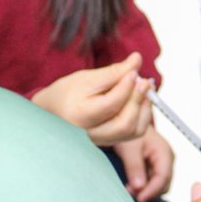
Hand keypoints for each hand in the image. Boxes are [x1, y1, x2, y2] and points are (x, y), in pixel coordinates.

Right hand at [30, 53, 152, 143]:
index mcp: (80, 115)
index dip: (126, 87)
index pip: (111, 104)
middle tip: (145, 80)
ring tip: (146, 88)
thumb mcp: (87, 78)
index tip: (133, 71)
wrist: (55, 112)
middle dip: (138, 99)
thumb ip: (114, 72)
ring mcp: (102, 141)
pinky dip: (143, 116)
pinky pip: (134, 133)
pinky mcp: (111, 142)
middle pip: (124, 123)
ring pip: (133, 131)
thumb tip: (137, 59)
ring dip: (145, 108)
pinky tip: (141, 99)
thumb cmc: (68, 92)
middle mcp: (91, 134)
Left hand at [113, 125, 173, 201]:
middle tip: (131, 194)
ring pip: (159, 185)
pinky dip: (144, 187)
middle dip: (149, 192)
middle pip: (164, 184)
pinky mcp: (155, 167)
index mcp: (164, 152)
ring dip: (146, 191)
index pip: (163, 177)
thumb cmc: (129, 133)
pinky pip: (153, 182)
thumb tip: (139, 187)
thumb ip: (134, 167)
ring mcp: (162, 164)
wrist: (126, 124)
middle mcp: (166, 159)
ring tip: (129, 190)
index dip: (152, 190)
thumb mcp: (129, 149)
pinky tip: (132, 186)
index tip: (139, 199)